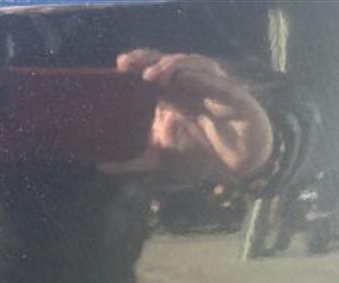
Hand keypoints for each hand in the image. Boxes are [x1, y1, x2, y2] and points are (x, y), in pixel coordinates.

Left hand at [100, 50, 273, 181]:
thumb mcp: (160, 159)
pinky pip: (218, 82)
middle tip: (128, 63)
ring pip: (193, 65)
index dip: (139, 63)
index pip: (154, 72)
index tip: (119, 64)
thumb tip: (101, 165)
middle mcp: (192, 87)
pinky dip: (201, 78)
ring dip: (172, 66)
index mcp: (173, 96)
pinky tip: (185, 79)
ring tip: (151, 75)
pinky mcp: (233, 96)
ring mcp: (213, 88)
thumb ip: (133, 160)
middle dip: (149, 59)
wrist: (237, 167)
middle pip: (169, 64)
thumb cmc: (201, 154)